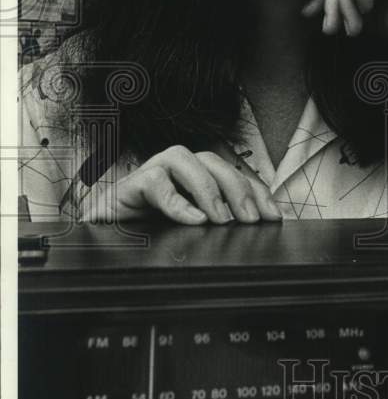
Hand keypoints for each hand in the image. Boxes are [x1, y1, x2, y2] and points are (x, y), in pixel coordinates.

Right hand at [112, 144, 282, 224]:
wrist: (103, 240)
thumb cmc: (147, 235)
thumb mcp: (190, 234)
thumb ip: (216, 228)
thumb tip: (252, 236)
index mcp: (197, 178)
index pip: (234, 176)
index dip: (257, 192)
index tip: (273, 217)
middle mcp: (178, 169)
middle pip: (215, 162)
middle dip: (237, 189)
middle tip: (250, 220)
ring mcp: (154, 172)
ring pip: (186, 159)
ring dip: (208, 188)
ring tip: (220, 219)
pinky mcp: (130, 185)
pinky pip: (155, 182)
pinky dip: (176, 201)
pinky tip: (192, 219)